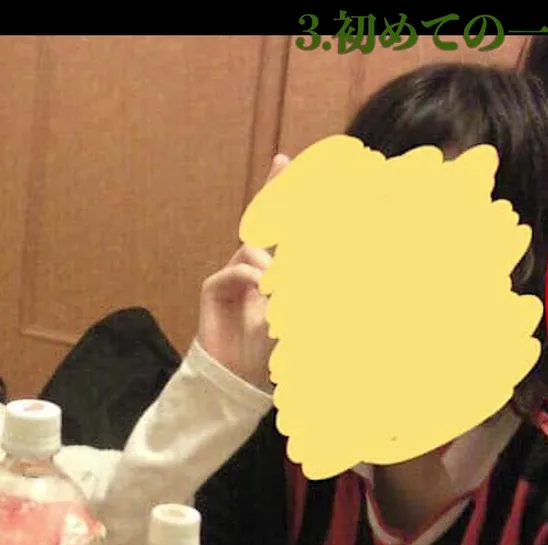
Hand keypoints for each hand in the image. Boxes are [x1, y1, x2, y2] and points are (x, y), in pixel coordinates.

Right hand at [197, 154, 289, 389]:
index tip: (299, 173)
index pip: (284, 232)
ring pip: (252, 251)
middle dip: (273, 190)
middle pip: (260, 221)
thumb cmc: (269, 353)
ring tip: (280, 291)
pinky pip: (236, 270)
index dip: (289, 204)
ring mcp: (232, 276)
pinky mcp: (214, 289)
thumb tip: (334, 276)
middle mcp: (252, 268)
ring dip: (272, 267)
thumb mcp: (298, 320)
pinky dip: (252, 278)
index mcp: (273, 273)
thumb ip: (306, 296)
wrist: (237, 378)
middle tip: (284, 162)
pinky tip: (261, 291)